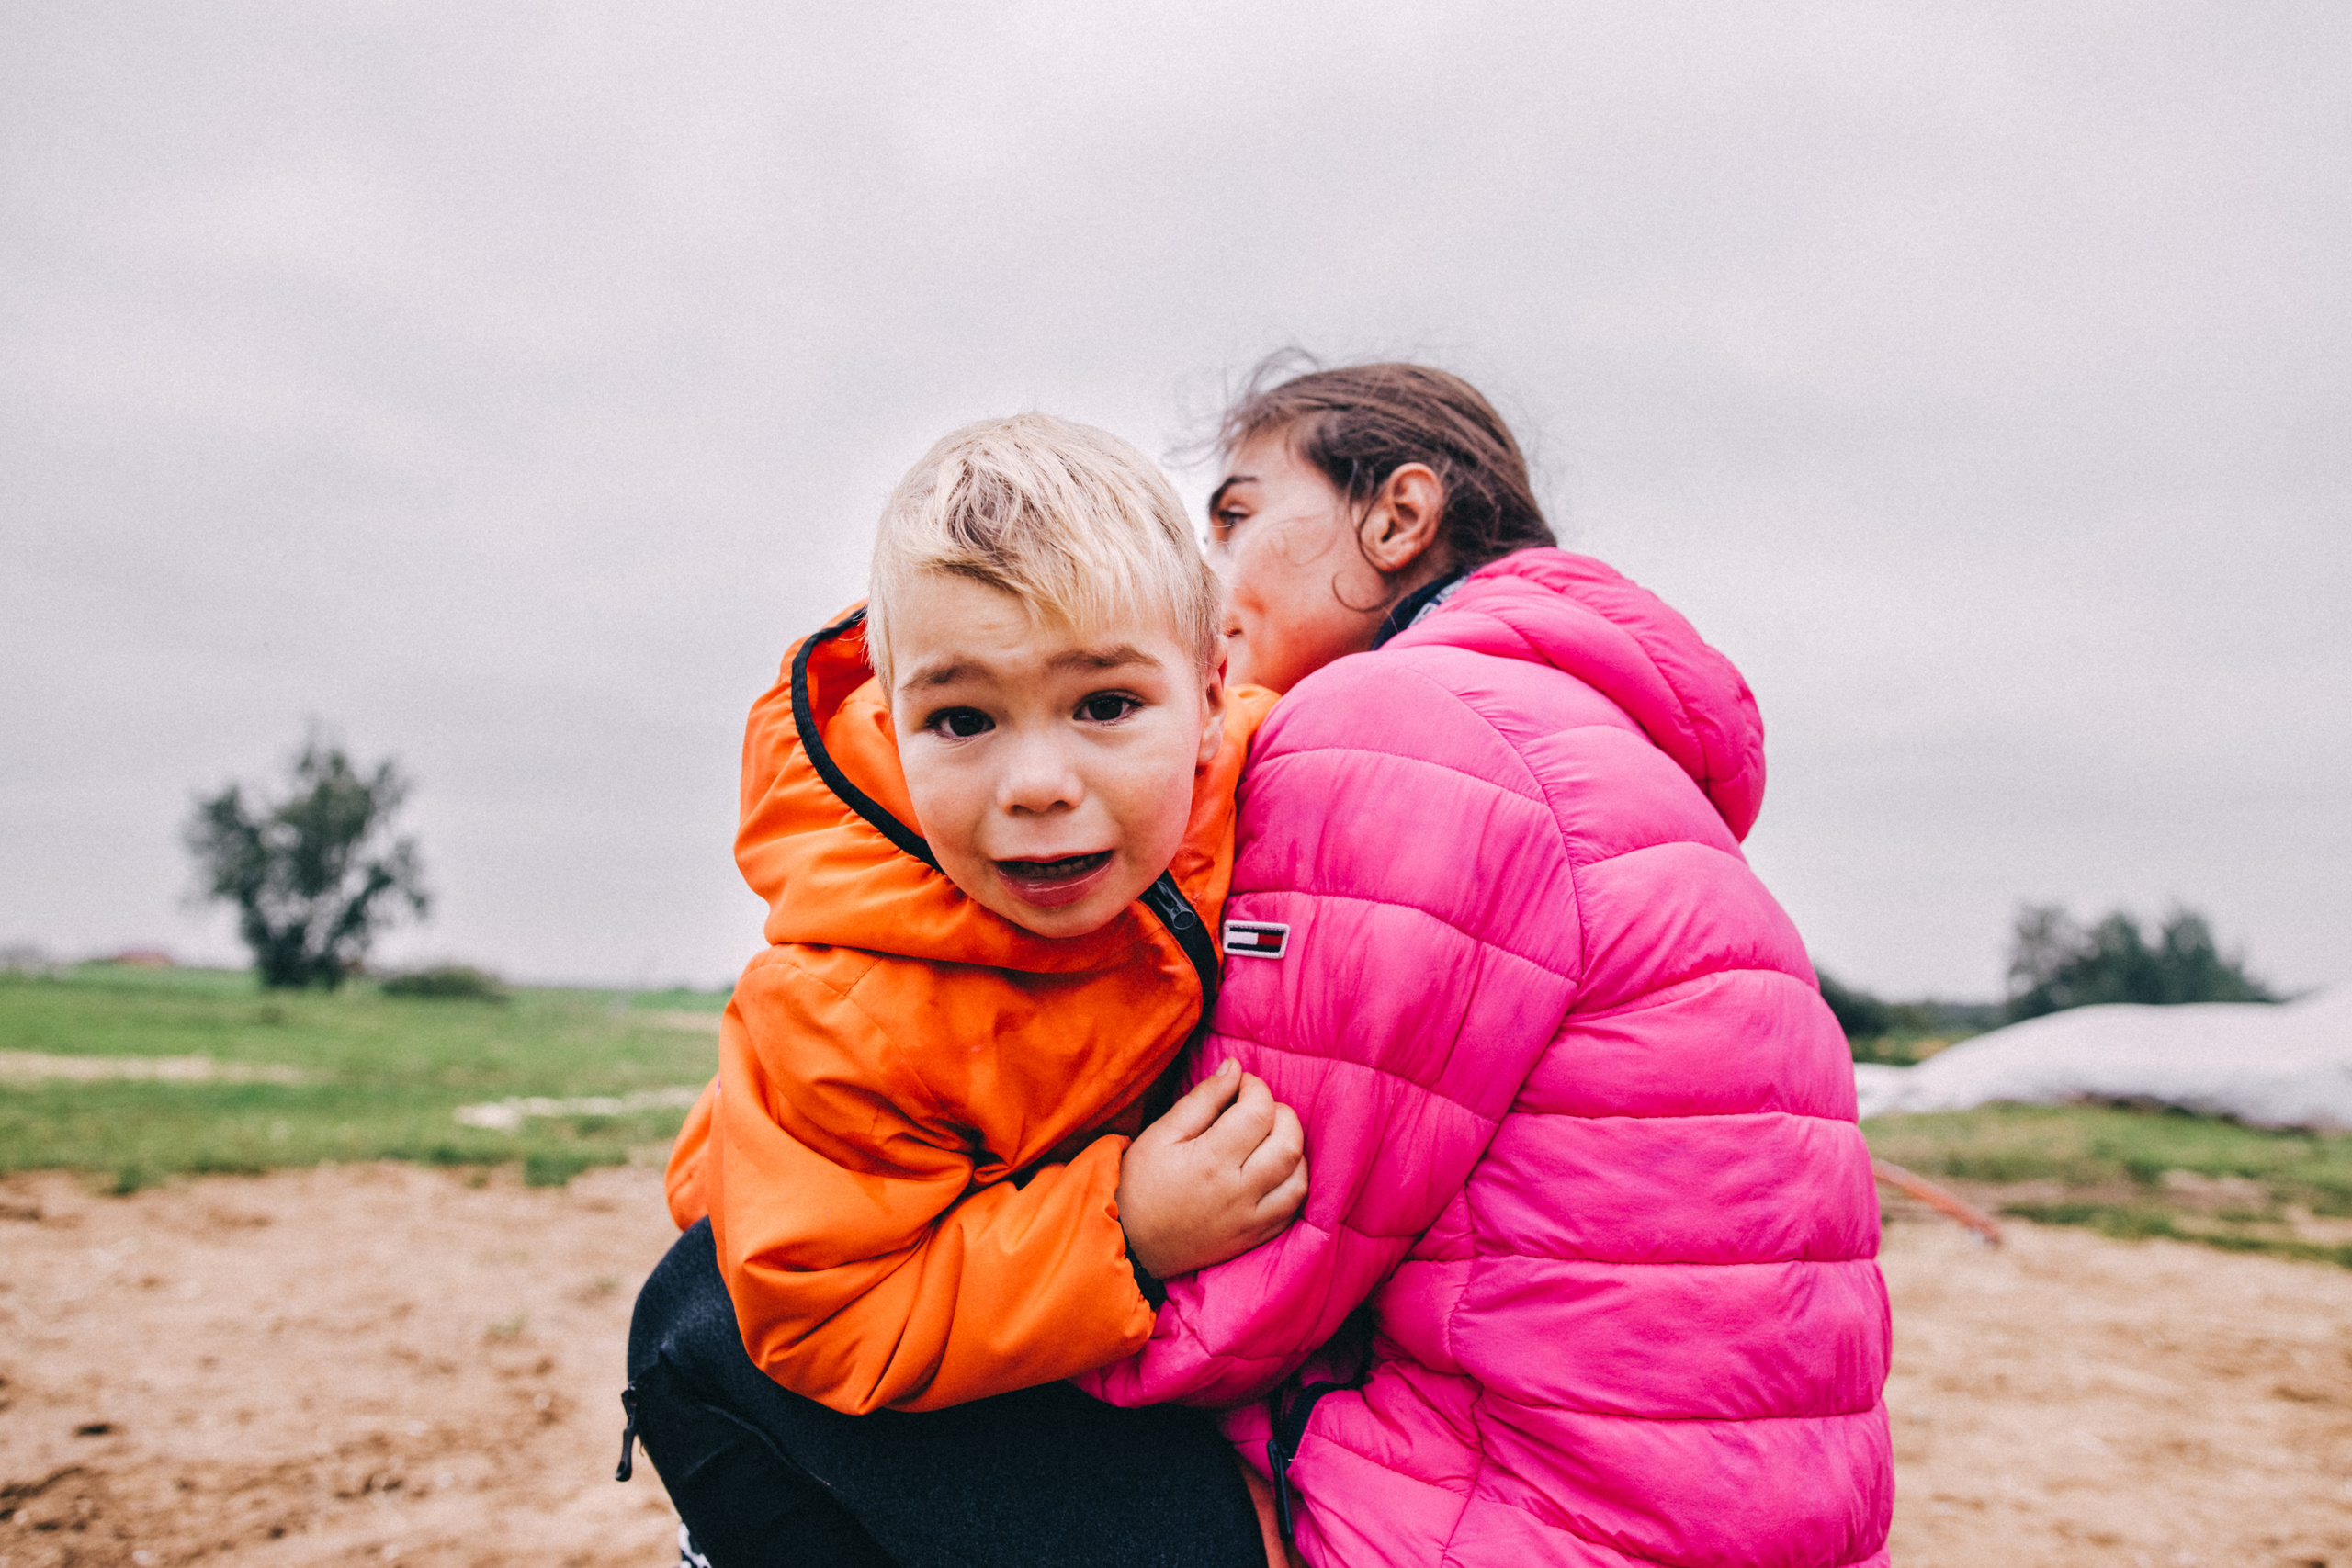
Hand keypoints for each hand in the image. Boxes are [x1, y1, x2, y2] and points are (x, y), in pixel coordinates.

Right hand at [1116, 1059, 1307, 1281]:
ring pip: (1298, 1175)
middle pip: (1288, 1142)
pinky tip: (1275, 1169)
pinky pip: (1293, 1207)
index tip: (1240, 1085)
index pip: (1258, 1111)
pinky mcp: (1255, 1236)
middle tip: (1257, 1108)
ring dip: (1292, 1146)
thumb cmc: (1140, 1185)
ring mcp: (1251, 1218)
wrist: (1132, 1246)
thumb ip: (1202, 1099)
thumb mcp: (1160, 1134)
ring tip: (1268, 1137)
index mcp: (1211, 1160)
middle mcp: (1238, 1190)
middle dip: (1280, 1112)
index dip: (1256, 1087)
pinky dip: (1293, 1180)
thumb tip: (1234, 1068)